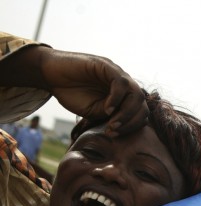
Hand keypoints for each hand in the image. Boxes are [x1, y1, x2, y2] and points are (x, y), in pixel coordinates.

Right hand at [0, 45, 147, 135]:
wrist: (50, 75)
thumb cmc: (72, 94)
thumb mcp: (95, 112)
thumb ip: (112, 117)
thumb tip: (125, 129)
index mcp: (124, 97)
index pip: (140, 112)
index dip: (131, 126)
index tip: (115, 135)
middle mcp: (124, 85)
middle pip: (142, 105)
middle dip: (130, 122)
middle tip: (113, 131)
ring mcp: (117, 74)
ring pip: (136, 94)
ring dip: (126, 113)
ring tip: (112, 124)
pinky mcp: (107, 66)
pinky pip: (120, 83)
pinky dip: (117, 98)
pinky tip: (107, 109)